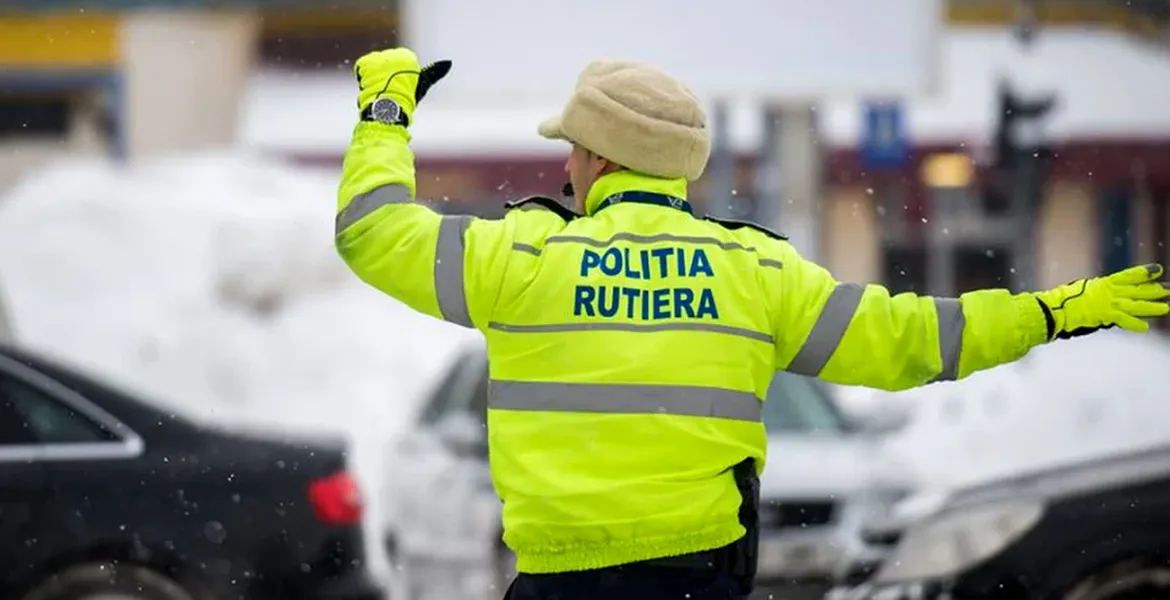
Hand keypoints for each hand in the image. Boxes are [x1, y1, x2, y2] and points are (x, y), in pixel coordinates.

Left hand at [354, 47, 451, 122]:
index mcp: (406, 57)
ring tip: (380, 90)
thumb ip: (434, 71)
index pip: (398, 66)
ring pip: (373, 68)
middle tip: (389, 92)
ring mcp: (378, 57)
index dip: (398, 80)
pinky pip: (362, 69)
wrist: (389, 107)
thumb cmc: (407, 99)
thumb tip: (449, 62)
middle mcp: (393, 53)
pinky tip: (370, 86)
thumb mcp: (422, 84)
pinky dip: (364, 78)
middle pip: (385, 66)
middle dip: (385, 79)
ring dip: (374, 79)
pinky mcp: (365, 62)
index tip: (399, 90)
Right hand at [1034, 263, 1169, 339]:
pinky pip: (1124, 319)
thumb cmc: (1063, 299)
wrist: (1057, 307)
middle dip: (1153, 290)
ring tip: (1165, 308)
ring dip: (1151, 306)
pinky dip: (1134, 324)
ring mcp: (1109, 302)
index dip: (1144, 272)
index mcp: (1104, 283)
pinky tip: (1145, 327)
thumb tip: (1100, 295)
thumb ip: (1095, 292)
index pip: (1129, 276)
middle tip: (1167, 290)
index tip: (1157, 270)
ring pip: (1136, 304)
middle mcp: (1109, 291)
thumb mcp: (1081, 289)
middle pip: (1137, 290)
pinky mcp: (1106, 314)